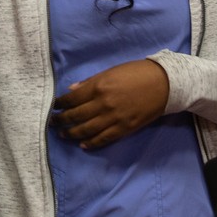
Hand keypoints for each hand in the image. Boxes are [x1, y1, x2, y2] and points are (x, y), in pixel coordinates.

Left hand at [51, 59, 168, 148]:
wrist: (164, 84)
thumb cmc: (136, 73)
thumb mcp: (111, 71)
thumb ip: (90, 82)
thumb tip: (72, 91)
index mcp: (99, 87)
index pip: (72, 99)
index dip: (60, 105)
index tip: (54, 107)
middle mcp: (103, 104)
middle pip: (76, 116)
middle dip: (62, 121)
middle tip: (53, 123)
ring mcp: (114, 118)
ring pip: (87, 130)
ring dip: (72, 133)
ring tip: (63, 134)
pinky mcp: (124, 129)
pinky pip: (103, 139)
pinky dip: (91, 143)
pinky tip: (83, 144)